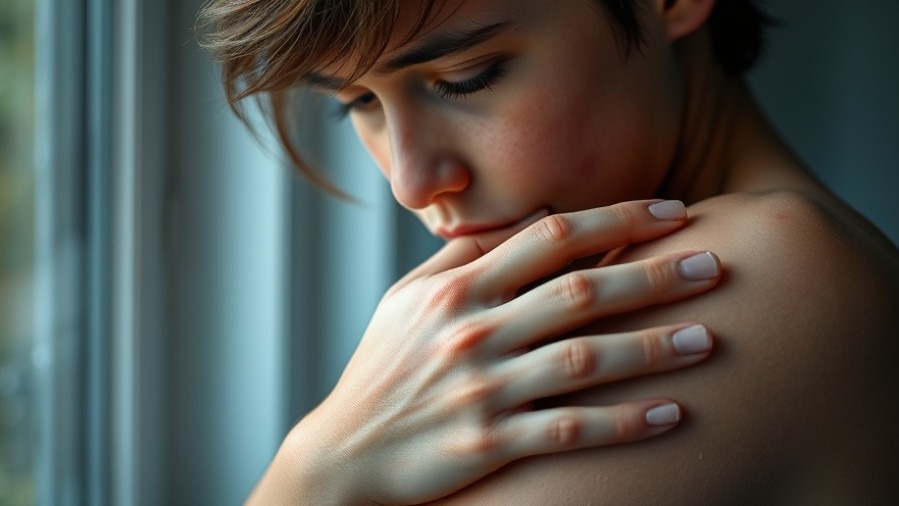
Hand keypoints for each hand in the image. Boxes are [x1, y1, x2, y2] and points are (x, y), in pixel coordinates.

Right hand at [249, 200, 720, 504]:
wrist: (345, 454)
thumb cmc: (384, 369)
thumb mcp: (407, 300)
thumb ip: (466, 257)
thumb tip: (533, 217)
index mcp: (456, 289)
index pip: (549, 237)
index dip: (616, 220)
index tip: (670, 212)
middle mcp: (473, 332)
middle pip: (581, 292)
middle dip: (654, 276)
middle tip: (714, 266)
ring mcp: (482, 389)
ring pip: (585, 360)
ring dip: (654, 347)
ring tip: (710, 338)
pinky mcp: (489, 444)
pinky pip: (570, 429)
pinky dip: (624, 421)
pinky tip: (671, 412)